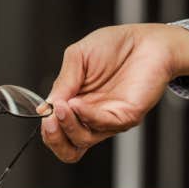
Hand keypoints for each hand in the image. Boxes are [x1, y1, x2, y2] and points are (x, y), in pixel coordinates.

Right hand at [40, 24, 188, 162]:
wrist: (146, 40)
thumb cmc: (114, 46)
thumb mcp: (77, 57)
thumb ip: (62, 82)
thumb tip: (44, 108)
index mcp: (77, 105)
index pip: (57, 132)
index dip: (47, 128)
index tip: (42, 113)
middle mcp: (92, 117)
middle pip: (68, 147)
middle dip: (53, 137)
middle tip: (49, 120)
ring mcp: (109, 119)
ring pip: (82, 141)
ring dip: (67, 126)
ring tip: (61, 107)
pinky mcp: (127, 116)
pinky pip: (103, 125)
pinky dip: (85, 116)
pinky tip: (76, 104)